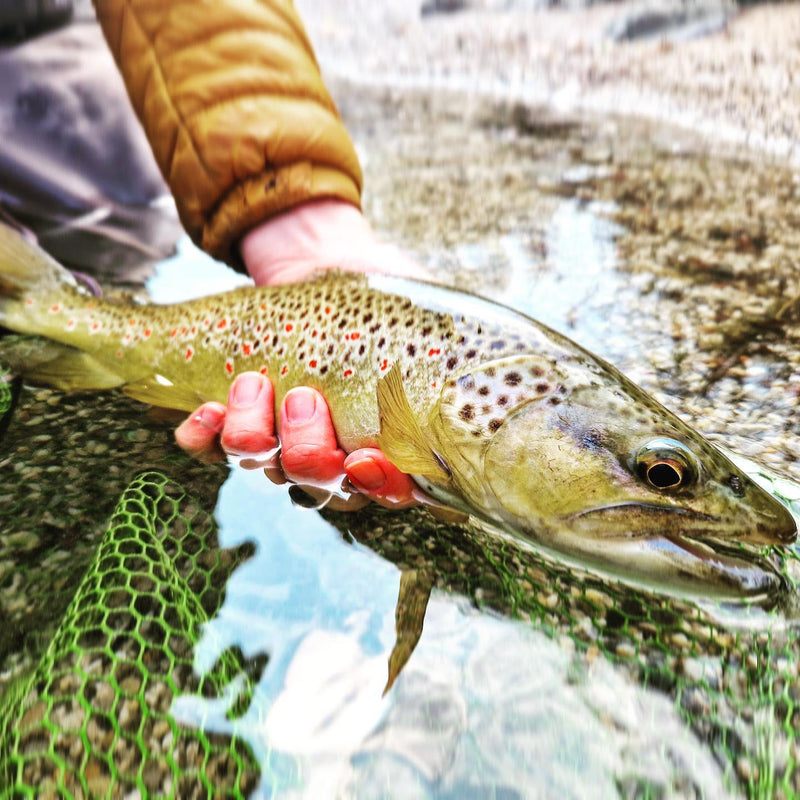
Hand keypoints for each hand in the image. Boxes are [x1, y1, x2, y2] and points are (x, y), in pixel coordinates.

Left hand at [175, 199, 426, 509]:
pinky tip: (203, 414)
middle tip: (305, 401)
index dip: (379, 487)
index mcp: (388, 436)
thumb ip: (456, 345)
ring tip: (254, 384)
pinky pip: (211, 446)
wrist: (319, 253)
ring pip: (263, 467)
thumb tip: (508, 360)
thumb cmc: (381, 289)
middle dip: (307, 453)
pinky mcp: (237, 413)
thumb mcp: (426, 312)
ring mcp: (283, 435)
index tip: (366, 460)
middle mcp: (335, 448)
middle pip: (319, 485)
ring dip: (254, 436)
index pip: (390, 488)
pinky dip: (203, 436)